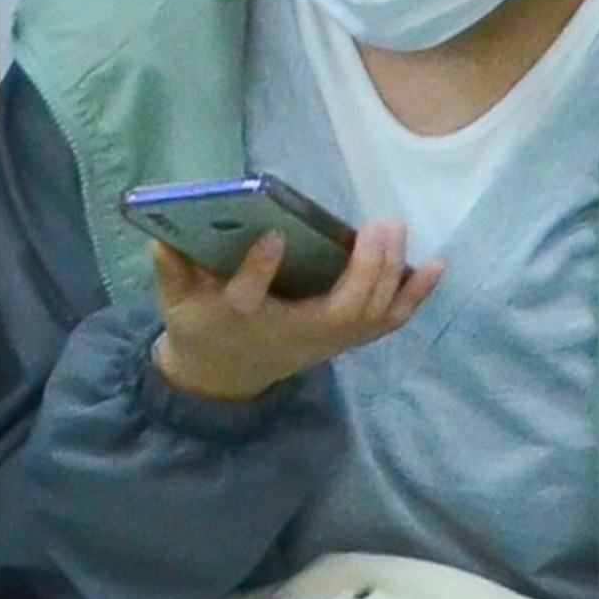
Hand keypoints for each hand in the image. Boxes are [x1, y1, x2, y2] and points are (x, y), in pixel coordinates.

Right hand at [149, 219, 438, 402]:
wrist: (226, 374)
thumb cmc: (202, 326)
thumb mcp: (175, 301)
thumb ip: (171, 269)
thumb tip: (162, 236)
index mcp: (242, 317)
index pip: (248, 297)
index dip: (261, 269)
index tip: (276, 235)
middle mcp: (293, 332)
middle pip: (340, 309)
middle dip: (365, 269)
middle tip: (376, 224)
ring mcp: (326, 340)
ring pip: (370, 314)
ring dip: (391, 274)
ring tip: (395, 230)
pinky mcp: (345, 340)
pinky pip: (387, 321)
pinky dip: (415, 296)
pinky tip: (435, 266)